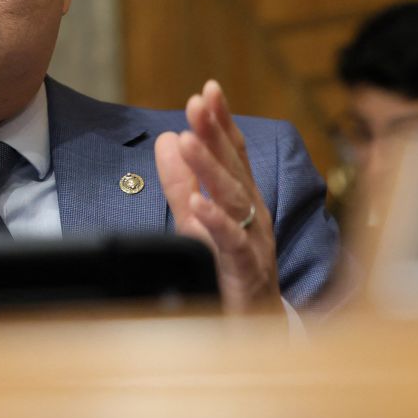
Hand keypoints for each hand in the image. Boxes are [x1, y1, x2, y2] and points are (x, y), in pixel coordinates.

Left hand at [154, 80, 280, 312]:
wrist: (252, 328)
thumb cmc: (227, 271)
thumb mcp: (196, 220)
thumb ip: (181, 182)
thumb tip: (164, 139)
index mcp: (242, 198)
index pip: (232, 153)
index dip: (221, 121)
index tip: (207, 89)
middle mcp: (253, 214)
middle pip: (233, 167)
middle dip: (215, 132)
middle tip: (197, 101)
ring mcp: (253, 241)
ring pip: (233, 199)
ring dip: (209, 167)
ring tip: (187, 140)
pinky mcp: (246, 271)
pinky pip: (232, 244)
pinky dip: (215, 222)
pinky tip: (198, 205)